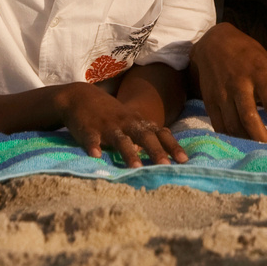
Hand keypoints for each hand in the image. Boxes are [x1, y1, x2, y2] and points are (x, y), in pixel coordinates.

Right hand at [58, 83, 186, 166]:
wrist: (82, 97)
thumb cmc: (112, 115)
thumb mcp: (132, 121)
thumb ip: (148, 136)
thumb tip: (165, 154)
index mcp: (139, 123)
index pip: (161, 134)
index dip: (172, 146)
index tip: (184, 161)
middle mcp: (127, 123)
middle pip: (145, 137)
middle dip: (156, 152)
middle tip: (166, 167)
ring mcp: (108, 126)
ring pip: (121, 140)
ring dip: (129, 154)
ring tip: (136, 168)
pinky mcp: (89, 130)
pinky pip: (92, 139)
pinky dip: (94, 147)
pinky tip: (96, 156)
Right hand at [190, 22, 266, 142]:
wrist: (215, 43)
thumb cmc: (250, 58)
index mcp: (259, 74)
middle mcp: (239, 84)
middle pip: (250, 117)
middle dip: (262, 138)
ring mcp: (222, 93)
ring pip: (233, 124)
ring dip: (247, 141)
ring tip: (260, 150)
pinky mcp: (209, 101)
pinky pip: (220, 125)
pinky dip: (231, 137)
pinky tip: (242, 143)